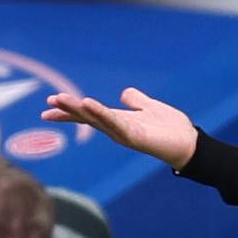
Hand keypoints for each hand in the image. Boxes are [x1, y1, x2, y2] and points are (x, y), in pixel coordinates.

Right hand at [43, 88, 198, 169]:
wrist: (189, 142)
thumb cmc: (171, 128)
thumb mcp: (149, 107)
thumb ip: (136, 100)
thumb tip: (124, 94)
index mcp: (117, 121)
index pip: (88, 114)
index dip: (69, 110)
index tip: (49, 105)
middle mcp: (117, 129)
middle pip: (87, 117)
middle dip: (68, 110)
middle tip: (48, 104)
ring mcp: (123, 134)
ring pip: (95, 119)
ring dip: (77, 110)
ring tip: (60, 100)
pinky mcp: (134, 136)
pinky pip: (114, 122)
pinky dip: (100, 114)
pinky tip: (88, 104)